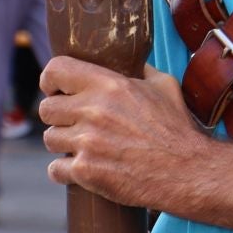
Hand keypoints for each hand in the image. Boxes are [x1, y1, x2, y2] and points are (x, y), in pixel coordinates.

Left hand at [38, 58, 203, 207]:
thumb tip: (131, 61)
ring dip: (63, 144)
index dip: (51, 80)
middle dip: (58, 117)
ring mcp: (87, 142)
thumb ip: (141, 71)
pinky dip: (65, 171)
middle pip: (46, 108)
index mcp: (109, 85)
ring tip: (83, 147)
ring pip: (49, 139)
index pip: (55, 70)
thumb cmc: (177, 129)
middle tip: (74, 124)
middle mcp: (94, 110)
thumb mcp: (164, 86)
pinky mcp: (86, 171)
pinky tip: (82, 169)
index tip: (56, 90)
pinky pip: (54, 169)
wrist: (187, 171)